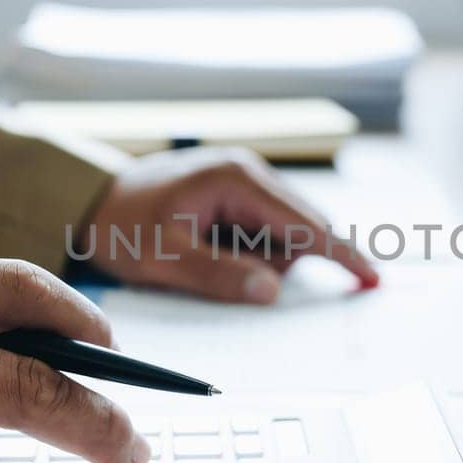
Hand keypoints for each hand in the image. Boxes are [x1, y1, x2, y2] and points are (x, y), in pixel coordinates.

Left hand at [79, 148, 379, 303]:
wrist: (90, 202)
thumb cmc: (123, 227)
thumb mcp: (162, 258)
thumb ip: (218, 273)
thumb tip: (272, 291)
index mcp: (237, 180)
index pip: (305, 224)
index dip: (342, 254)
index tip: (373, 278)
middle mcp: (249, 171)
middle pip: (300, 229)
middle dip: (277, 263)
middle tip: (221, 272)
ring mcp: (245, 178)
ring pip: (284, 233)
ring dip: (259, 258)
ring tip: (203, 257)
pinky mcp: (238, 191)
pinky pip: (265, 229)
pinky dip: (250, 250)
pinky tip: (212, 250)